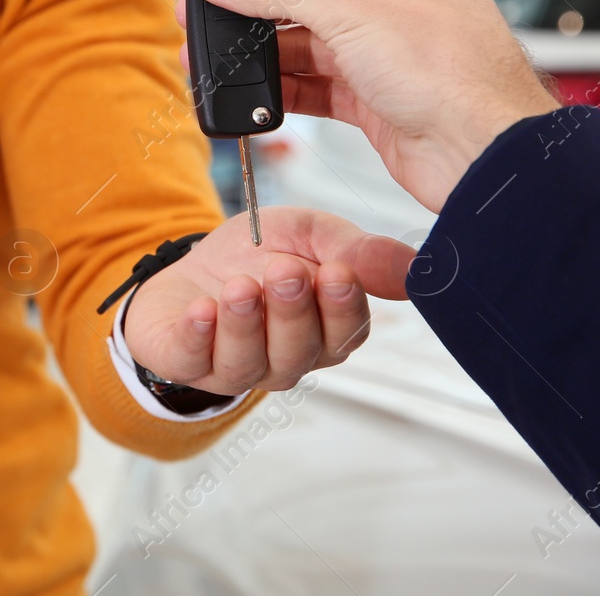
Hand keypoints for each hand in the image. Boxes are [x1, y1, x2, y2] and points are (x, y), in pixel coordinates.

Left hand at [124, 207, 413, 393]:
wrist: (193, 260)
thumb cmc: (258, 252)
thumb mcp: (308, 233)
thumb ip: (355, 249)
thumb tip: (413, 265)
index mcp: (326, 332)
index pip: (346, 333)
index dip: (342, 306)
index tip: (336, 272)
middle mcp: (286, 359)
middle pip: (298, 350)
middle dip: (292, 311)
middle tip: (286, 271)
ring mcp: (236, 367)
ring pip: (248, 361)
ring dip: (245, 324)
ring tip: (240, 288)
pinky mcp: (186, 362)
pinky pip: (192, 361)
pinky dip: (197, 335)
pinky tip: (201, 309)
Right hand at [179, 0, 559, 212]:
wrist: (483, 156)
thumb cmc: (452, 74)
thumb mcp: (350, 14)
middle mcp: (399, 2)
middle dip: (253, 2)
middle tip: (204, 10)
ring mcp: (386, 52)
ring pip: (307, 41)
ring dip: (261, 49)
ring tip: (215, 56)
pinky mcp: (375, 98)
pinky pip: (315, 84)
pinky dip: (281, 87)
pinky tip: (251, 92)